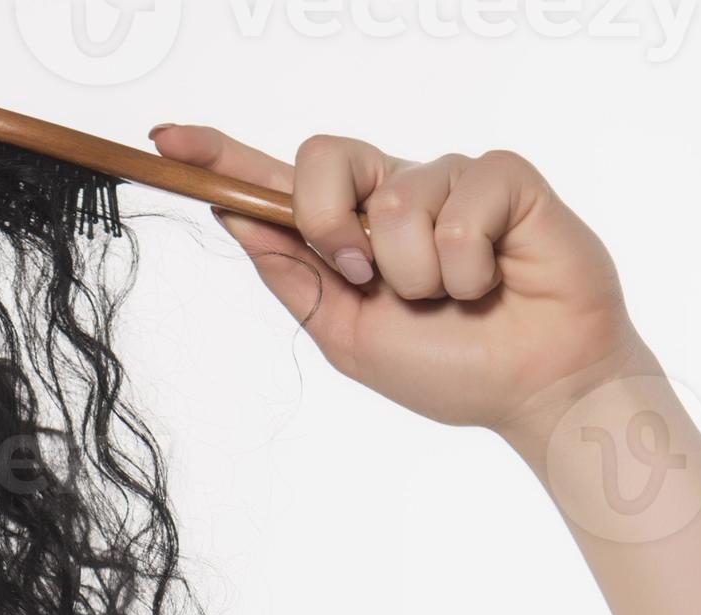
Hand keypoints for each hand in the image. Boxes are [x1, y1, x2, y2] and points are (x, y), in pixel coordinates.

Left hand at [152, 125, 651, 440]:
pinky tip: (495, 278)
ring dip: (419, 275)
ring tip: (456, 295)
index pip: (277, 182)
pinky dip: (469, 266)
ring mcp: (448, 179)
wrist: (534, 388)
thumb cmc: (451, 365)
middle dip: (329, 224)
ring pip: (395, 201)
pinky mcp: (503, 176)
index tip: (166, 140)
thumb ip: (296, 277)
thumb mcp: (349, 334)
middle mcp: (393, 192)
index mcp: (348, 229)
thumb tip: (237, 220)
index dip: (221, 157)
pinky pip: (459, 209)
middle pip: (320, 158)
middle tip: (370, 278)